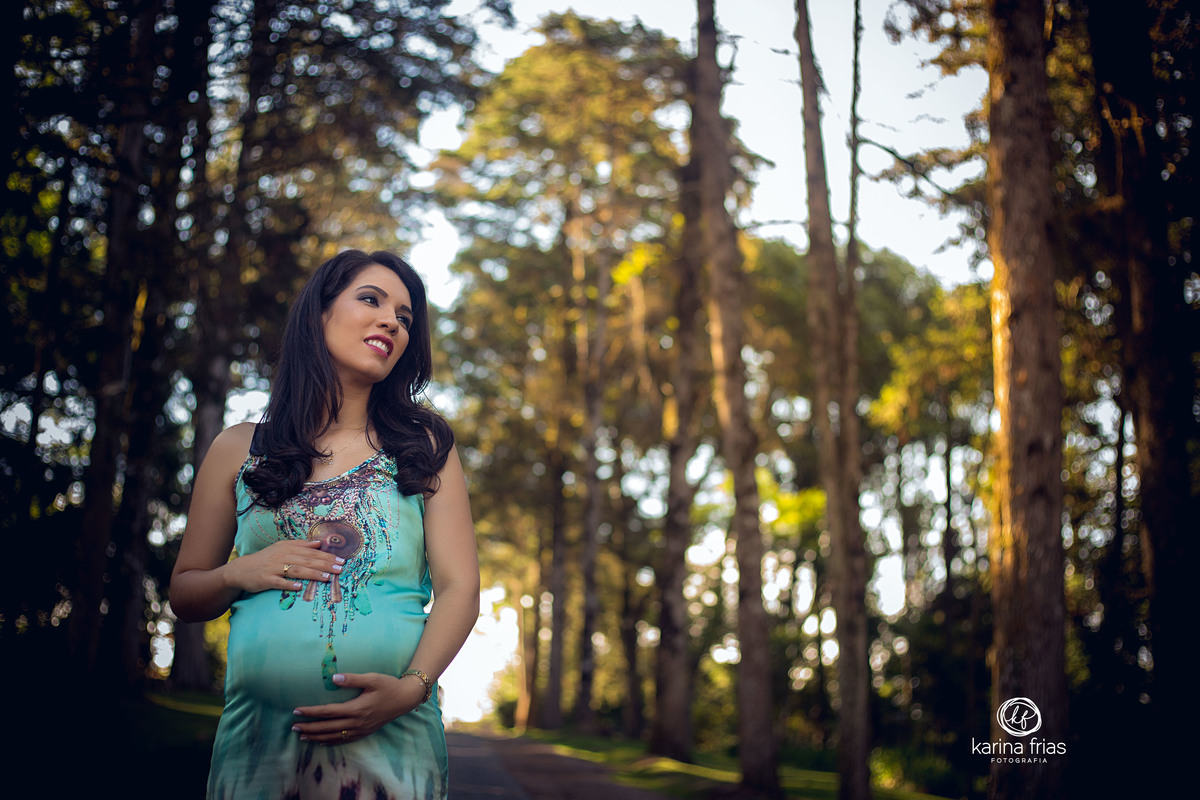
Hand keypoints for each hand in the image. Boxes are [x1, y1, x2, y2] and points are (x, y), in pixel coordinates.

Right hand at [222, 539, 343, 593]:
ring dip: (312, 573)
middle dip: (325, 564)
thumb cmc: (266, 559)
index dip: (327, 556)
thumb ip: (301, 545)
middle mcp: (281, 556)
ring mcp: (273, 568)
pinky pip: (279, 582)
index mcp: (287, 548)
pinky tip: (300, 587)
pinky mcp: (265, 579)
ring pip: (296, 570)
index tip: (341, 560)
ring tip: (326, 577)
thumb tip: (319, 543)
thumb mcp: (282, 548)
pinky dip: (289, 584)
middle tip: (340, 568)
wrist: (242, 569)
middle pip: (307, 560)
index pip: (311, 552)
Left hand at [291, 672, 427, 744]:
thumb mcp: (372, 678)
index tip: (297, 711)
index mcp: (356, 708)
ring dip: (316, 737)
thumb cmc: (388, 686)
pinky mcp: (364, 733)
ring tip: (302, 736)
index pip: (328, 712)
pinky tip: (321, 741)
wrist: (405, 700)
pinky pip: (343, 740)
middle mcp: (356, 722)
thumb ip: (352, 679)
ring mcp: (360, 729)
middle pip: (327, 727)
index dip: (311, 712)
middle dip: (309, 728)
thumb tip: (333, 678)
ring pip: (333, 736)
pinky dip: (330, 742)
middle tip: (293, 727)